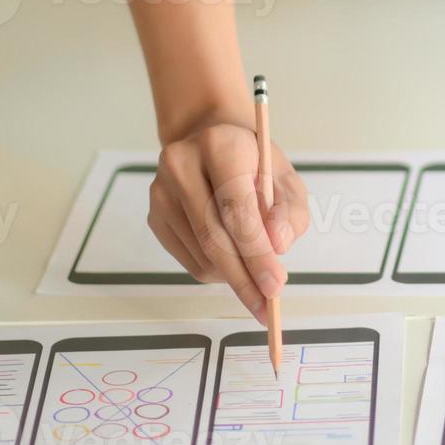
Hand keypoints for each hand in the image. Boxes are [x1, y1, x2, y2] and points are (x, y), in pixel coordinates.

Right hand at [148, 121, 308, 321]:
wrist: (212, 142)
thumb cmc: (254, 163)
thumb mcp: (285, 179)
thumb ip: (289, 212)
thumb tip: (278, 246)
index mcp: (219, 145)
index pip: (236, 208)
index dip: (256, 252)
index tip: (275, 284)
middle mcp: (181, 164)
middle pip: (214, 236)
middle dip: (245, 276)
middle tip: (268, 302)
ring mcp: (161, 192)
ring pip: (201, 254)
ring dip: (233, 275)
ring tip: (256, 273)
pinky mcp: (154, 216)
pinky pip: (189, 260)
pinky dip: (216, 271)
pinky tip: (233, 259)